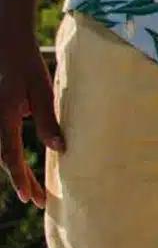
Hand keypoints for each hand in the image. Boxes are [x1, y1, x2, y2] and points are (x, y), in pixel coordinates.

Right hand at [0, 30, 60, 207]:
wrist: (8, 47)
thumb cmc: (27, 67)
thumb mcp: (42, 92)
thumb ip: (48, 121)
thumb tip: (60, 150)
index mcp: (5, 118)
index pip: (11, 156)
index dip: (19, 178)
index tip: (28, 197)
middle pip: (6, 159)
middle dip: (20, 180)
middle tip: (35, 200)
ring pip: (4, 152)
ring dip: (16, 171)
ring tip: (32, 190)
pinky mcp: (1, 116)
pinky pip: (4, 141)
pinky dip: (14, 157)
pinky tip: (25, 169)